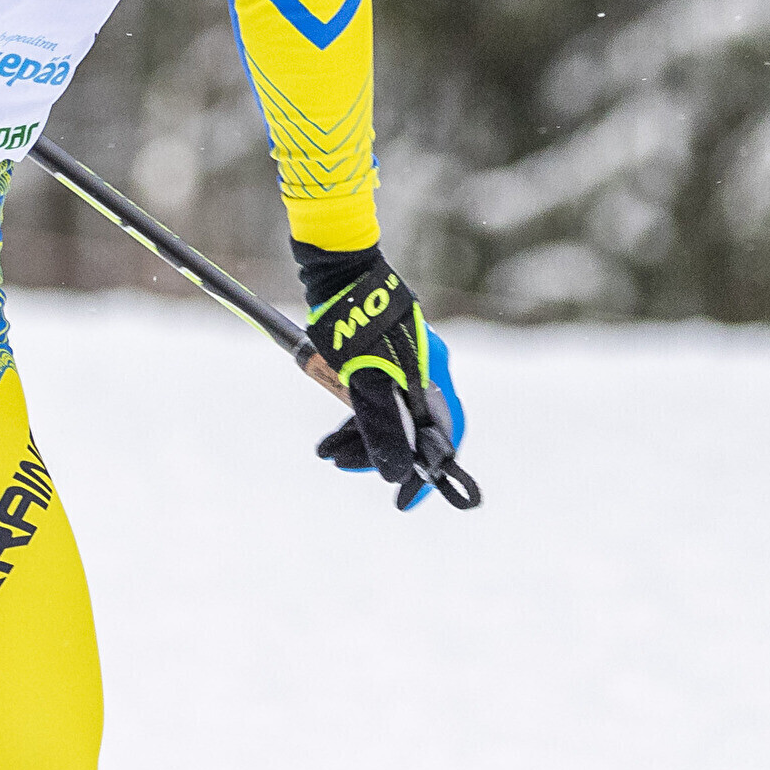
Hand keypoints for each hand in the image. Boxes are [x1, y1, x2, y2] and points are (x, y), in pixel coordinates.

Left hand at [296, 242, 478, 510]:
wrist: (337, 270)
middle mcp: (425, 371)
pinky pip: (374, 396)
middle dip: (377, 453)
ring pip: (388, 412)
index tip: (404, 500)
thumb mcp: (365, 382)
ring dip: (359, 436)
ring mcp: (402, 362)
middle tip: (344, 468)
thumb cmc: (354, 324)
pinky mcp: (379, 354)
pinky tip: (330, 433)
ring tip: (326, 454)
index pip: (443, 436)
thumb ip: (382, 428)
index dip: (427, 473)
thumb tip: (398, 474)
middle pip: (411, 427)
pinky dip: (354, 415)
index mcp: (432, 378)